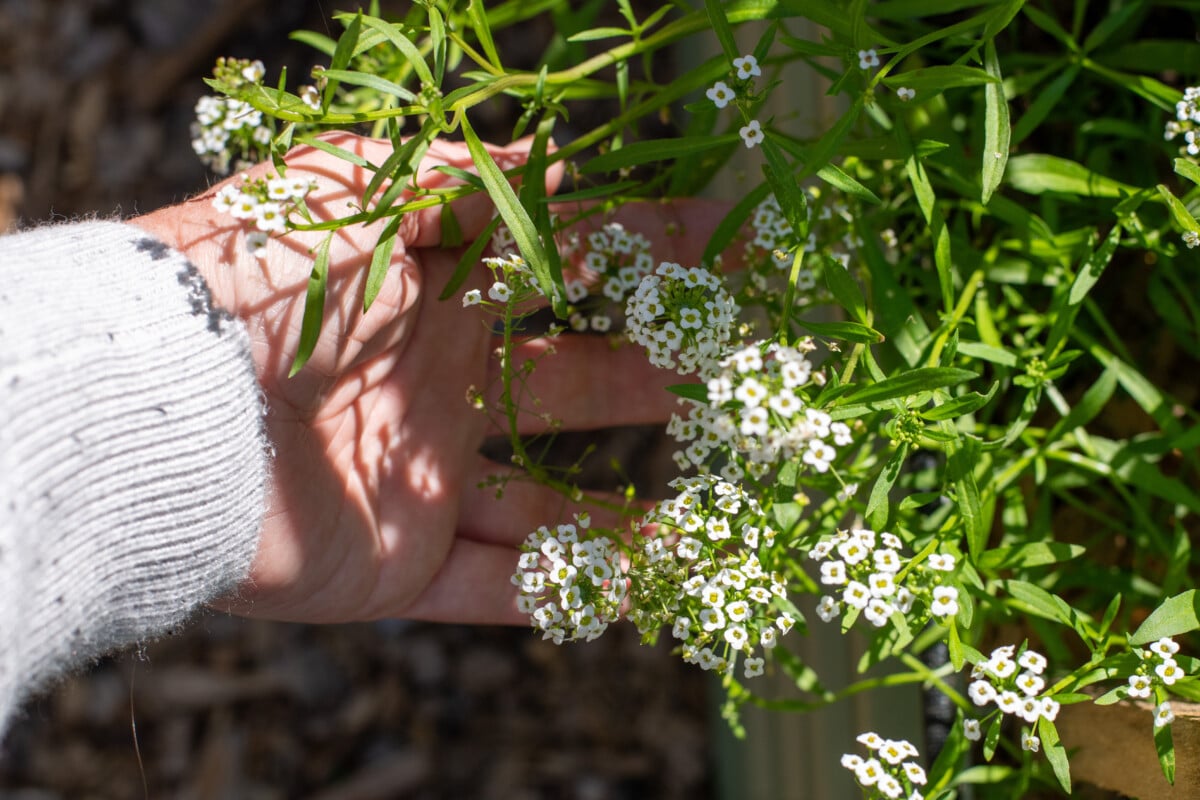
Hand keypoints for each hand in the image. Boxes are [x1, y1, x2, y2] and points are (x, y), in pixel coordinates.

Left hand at [133, 132, 727, 624]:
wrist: (162, 402)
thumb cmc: (262, 279)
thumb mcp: (363, 190)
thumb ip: (462, 178)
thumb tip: (556, 156)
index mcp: (429, 297)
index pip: (556, 274)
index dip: (635, 256)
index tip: (716, 246)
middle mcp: (432, 391)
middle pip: (568, 388)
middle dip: (650, 374)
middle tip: (732, 369)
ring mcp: (418, 482)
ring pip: (546, 506)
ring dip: (626, 509)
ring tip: (718, 506)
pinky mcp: (395, 566)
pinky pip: (498, 588)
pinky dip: (572, 594)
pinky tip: (649, 588)